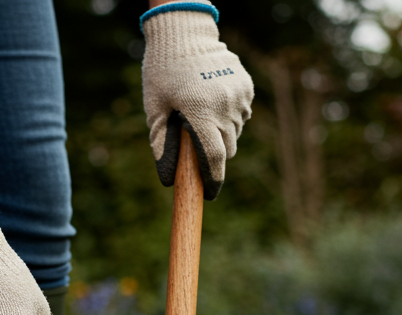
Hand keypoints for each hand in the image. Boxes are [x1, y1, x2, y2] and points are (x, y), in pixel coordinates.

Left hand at [140, 2, 252, 199]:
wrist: (185, 33)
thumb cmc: (163, 72)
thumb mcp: (154, 109)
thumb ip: (161, 145)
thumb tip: (169, 180)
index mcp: (201, 113)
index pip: (214, 158)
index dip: (213, 181)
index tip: (209, 195)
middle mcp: (225, 106)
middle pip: (227, 149)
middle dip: (214, 154)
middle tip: (195, 144)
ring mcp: (239, 96)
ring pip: (235, 132)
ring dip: (221, 134)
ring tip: (202, 115)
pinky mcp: (246, 87)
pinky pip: (241, 114)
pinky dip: (228, 116)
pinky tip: (212, 100)